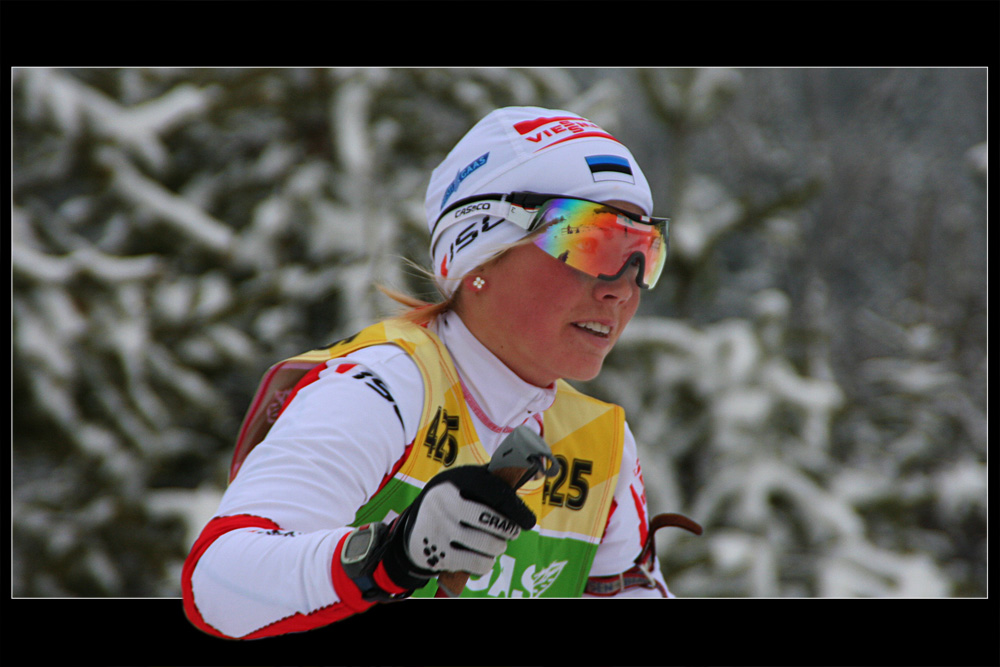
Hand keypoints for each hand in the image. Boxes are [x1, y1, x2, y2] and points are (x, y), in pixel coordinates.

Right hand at [380, 465, 535, 589]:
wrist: (412, 530)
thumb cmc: (450, 504)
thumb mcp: (461, 484)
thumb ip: (489, 481)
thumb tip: (531, 472)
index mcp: (454, 479)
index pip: (494, 492)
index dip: (515, 508)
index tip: (528, 522)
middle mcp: (444, 501)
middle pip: (492, 520)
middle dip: (508, 530)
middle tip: (511, 533)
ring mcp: (439, 528)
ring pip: (488, 544)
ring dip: (498, 547)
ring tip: (497, 545)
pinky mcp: (437, 554)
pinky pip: (476, 563)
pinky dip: (486, 563)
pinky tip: (485, 559)